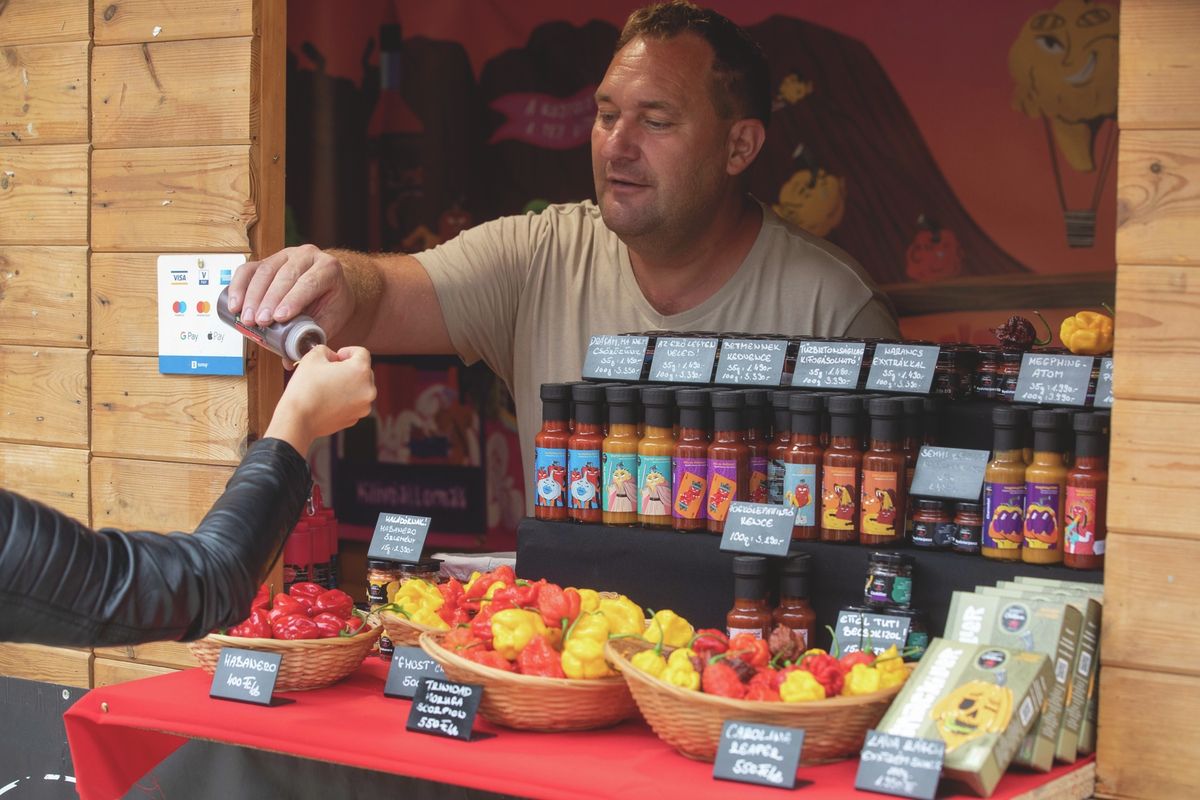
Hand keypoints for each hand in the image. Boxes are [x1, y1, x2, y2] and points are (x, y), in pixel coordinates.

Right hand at [227, 245, 356, 339]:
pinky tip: (234, 304)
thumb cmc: (331, 302)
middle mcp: (307, 256)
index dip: (292, 300)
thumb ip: (313, 337)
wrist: (330, 284)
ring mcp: (286, 255)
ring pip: (265, 271)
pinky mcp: (267, 260)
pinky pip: (249, 269)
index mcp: (328, 269)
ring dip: (251, 296)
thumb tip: (288, 360)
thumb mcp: (331, 318)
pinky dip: (238, 286)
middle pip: (285, 276)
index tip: (279, 318)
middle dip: (268, 300)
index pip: (309, 283)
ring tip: (246, 319)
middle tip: (258, 322)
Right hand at [264, 345, 375, 453]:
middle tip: (329, 371)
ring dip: (348, 384)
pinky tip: (328, 400)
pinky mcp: (355, 418)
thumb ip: (326, 350)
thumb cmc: (305, 387)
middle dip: (348, 368)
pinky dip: (345, 399)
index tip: (336, 357)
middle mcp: (368, 389)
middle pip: (363, 371)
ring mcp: (363, 406)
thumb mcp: (313, 357)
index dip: (347, 351)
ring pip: (360, 388)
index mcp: (361, 370)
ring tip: (328, 386)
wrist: (298, 419)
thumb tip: (332, 357)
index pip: (362, 353)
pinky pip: (354, 403)